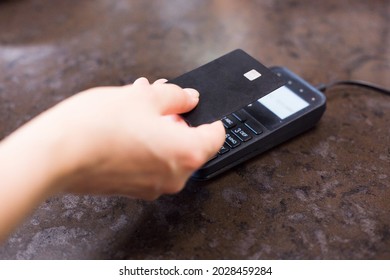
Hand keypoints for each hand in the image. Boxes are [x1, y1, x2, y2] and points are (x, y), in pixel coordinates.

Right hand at [35, 78, 224, 199]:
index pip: (215, 138)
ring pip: (167, 153)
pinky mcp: (134, 189)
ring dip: (159, 130)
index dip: (211, 120)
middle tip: (159, 99)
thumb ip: (175, 97)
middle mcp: (174, 176)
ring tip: (136, 108)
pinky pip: (150, 164)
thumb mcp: (144, 97)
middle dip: (175, 119)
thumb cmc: (98, 126)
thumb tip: (189, 98)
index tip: (203, 111)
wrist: (56, 156)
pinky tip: (126, 126)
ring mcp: (153, 186)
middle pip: (189, 144)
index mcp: (186, 153)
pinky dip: (146, 145)